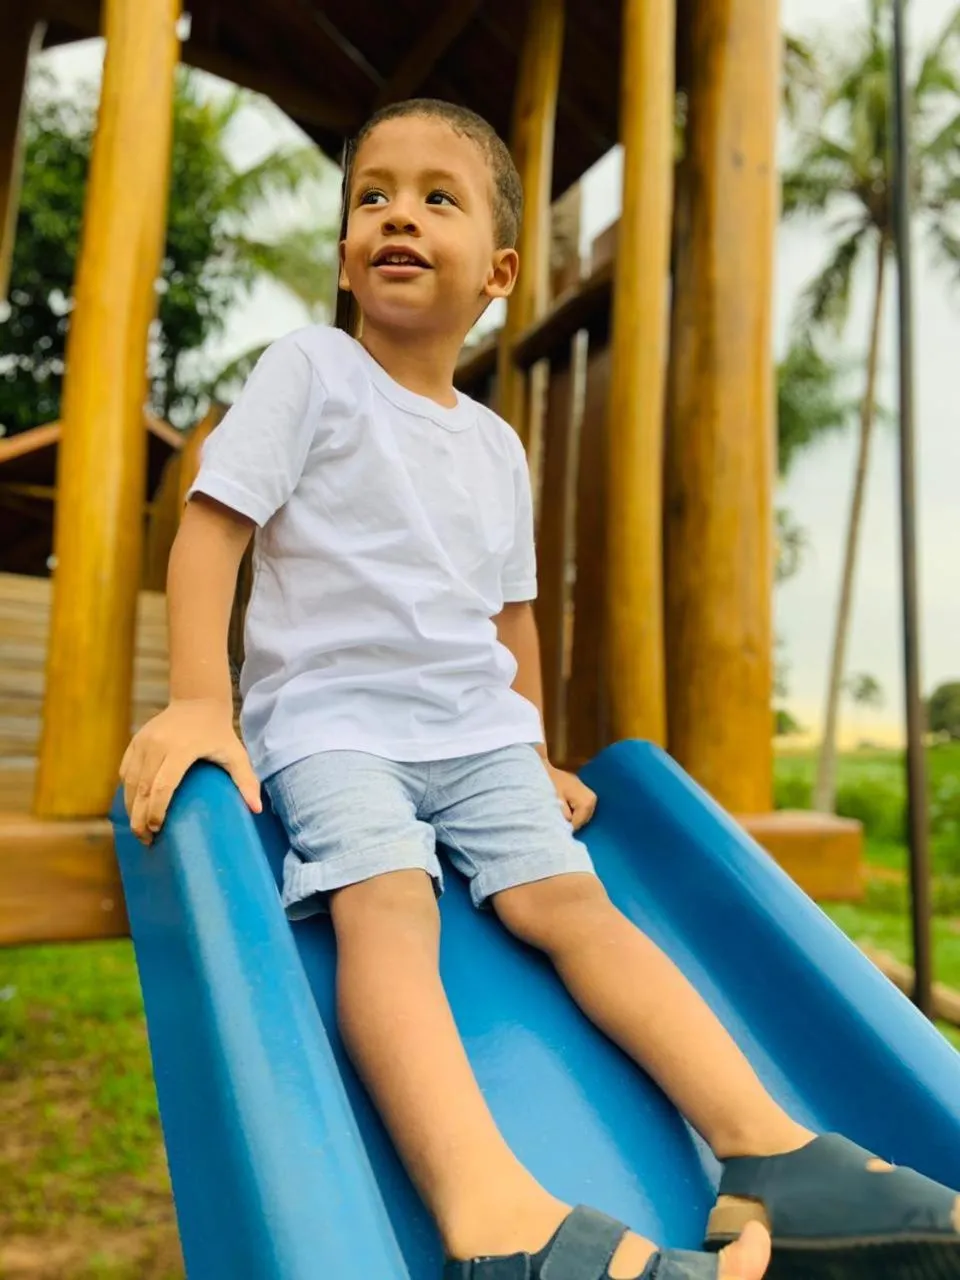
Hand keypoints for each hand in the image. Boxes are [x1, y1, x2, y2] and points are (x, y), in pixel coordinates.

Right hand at [119, 697, 261, 844]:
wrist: (198, 700)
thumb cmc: (218, 731)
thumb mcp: (236, 753)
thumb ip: (245, 780)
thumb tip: (257, 809)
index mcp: (181, 749)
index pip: (163, 786)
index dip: (156, 811)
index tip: (158, 830)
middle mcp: (158, 745)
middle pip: (142, 789)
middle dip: (139, 818)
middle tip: (145, 840)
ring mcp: (143, 742)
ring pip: (130, 782)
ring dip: (131, 807)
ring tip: (139, 828)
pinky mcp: (135, 741)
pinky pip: (126, 771)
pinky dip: (128, 790)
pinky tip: (134, 806)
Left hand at [545, 762, 596, 830]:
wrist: (560, 767)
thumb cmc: (557, 781)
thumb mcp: (558, 799)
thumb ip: (564, 814)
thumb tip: (568, 825)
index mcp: (585, 803)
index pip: (578, 823)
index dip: (569, 826)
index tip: (561, 825)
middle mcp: (592, 802)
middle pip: (583, 821)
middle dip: (573, 822)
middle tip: (562, 818)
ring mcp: (594, 799)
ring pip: (585, 817)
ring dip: (577, 817)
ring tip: (566, 811)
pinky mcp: (592, 798)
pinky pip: (586, 811)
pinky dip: (579, 813)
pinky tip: (571, 808)